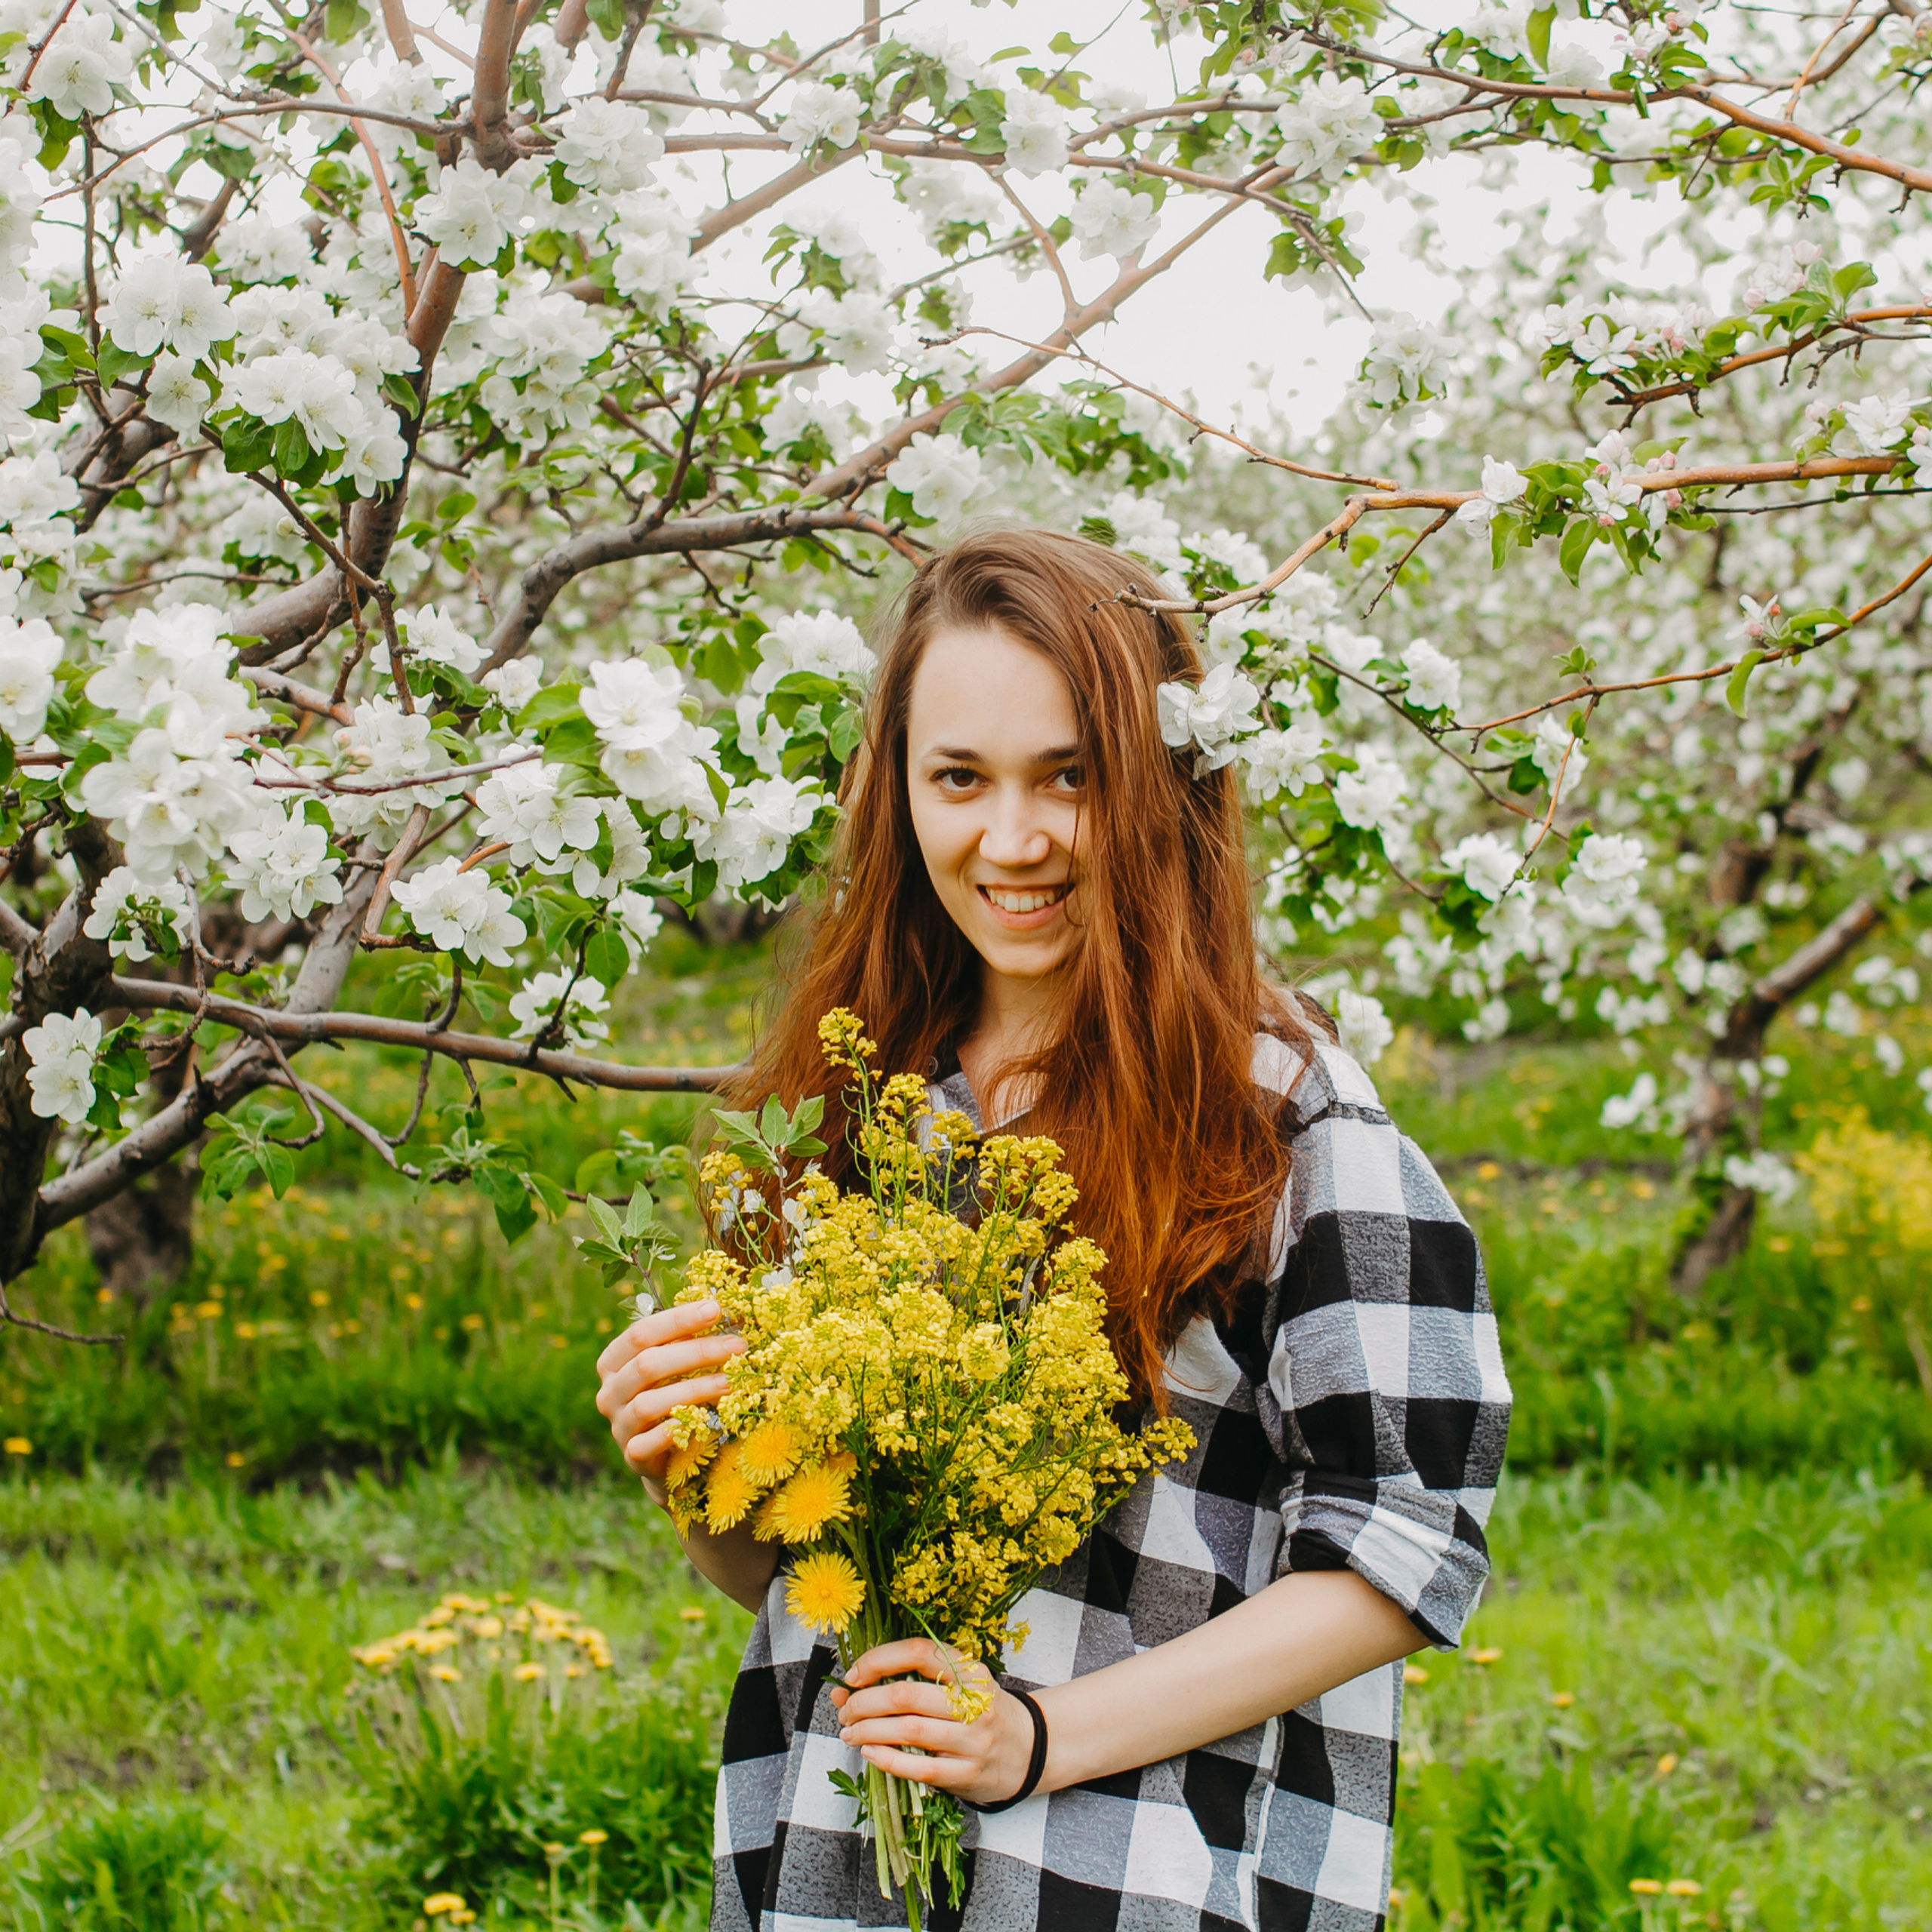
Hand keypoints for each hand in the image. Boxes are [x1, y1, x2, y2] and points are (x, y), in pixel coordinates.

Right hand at [594, 1299, 743, 1501]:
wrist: (668, 1454)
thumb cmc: (675, 1394)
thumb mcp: (676, 1365)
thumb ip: (687, 1340)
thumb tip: (726, 1307)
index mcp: (614, 1361)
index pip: (640, 1333)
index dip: (678, 1319)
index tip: (716, 1309)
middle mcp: (610, 1392)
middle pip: (647, 1364)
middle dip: (696, 1351)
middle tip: (738, 1344)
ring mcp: (618, 1426)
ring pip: (649, 1404)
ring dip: (695, 1389)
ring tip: (733, 1381)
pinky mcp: (633, 1456)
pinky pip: (649, 1443)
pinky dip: (676, 1430)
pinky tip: (705, 1420)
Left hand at [830, 1639, 1037, 1806]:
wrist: (1028, 1749)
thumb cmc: (980, 1712)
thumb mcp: (957, 1687)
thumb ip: (909, 1681)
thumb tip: (846, 1689)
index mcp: (969, 1670)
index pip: (919, 1652)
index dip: (879, 1660)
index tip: (853, 1676)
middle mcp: (974, 1700)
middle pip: (906, 1695)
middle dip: (864, 1703)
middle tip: (845, 1711)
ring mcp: (973, 1739)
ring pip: (909, 1731)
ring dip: (869, 1732)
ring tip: (849, 1733)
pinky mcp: (969, 1773)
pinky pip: (920, 1768)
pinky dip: (888, 1760)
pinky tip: (870, 1754)